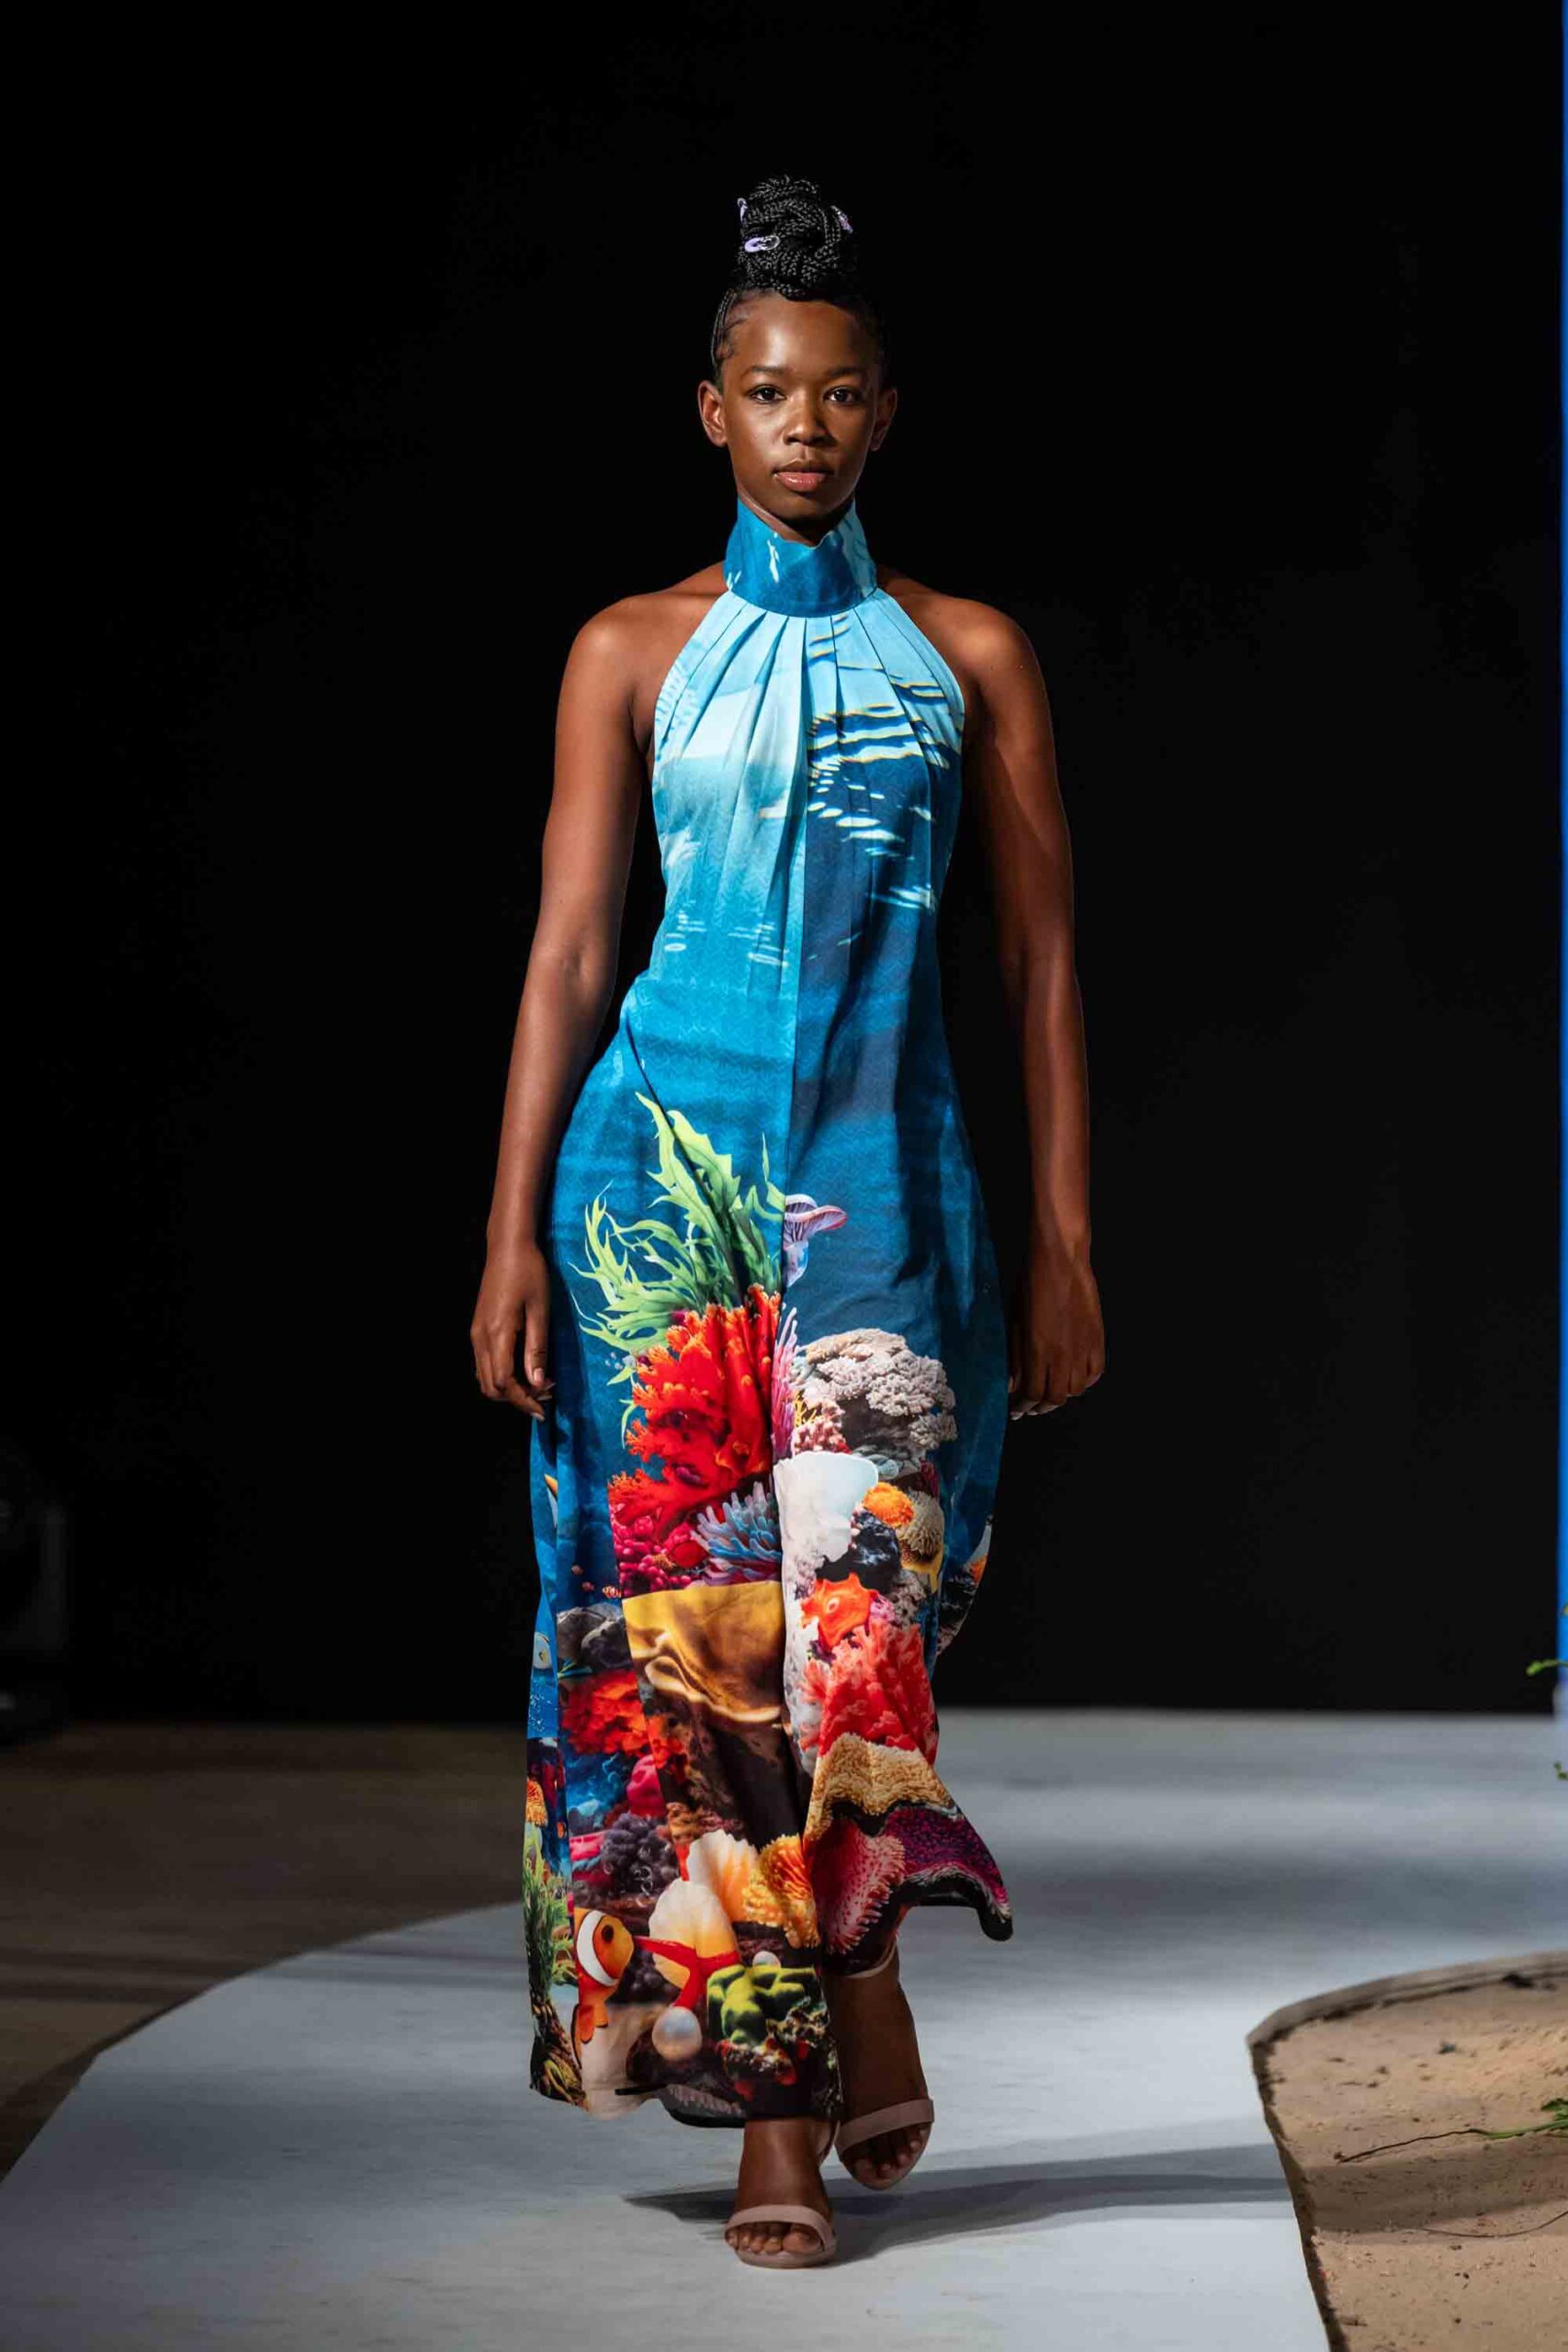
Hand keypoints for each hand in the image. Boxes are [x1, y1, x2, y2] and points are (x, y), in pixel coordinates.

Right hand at [471, 1241, 555, 1418]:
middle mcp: (480, 1338)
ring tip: (539, 1382)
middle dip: (518, 1398)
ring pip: (485, 1379)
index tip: (544, 1410)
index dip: (524, 1401)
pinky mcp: (477, 1329)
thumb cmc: (529, 1274)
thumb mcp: (541, 1311)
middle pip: (492, 1387)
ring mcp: (476, 1334)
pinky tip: (522, 1369)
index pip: (505, 1383)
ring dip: (509, 1389)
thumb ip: (537, 1348)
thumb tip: (538, 1384)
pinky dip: (501, 1376)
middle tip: (547, 1394)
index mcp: (497, 1334)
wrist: (507, 1247)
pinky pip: (484, 1365)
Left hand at [1007, 1239, 1104, 1417]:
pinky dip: (1084, 1381)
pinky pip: (1094, 1373)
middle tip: (1030, 1408)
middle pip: (1054, 1398)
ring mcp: (1082, 1348)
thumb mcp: (1014, 1321)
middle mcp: (1061, 1356)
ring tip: (1050, 1393)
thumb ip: (1014, 1357)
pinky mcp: (1097, 1339)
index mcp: (1036, 1352)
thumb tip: (1011, 1386)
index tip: (1015, 1410)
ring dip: (1061, 1395)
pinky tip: (1074, 1379)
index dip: (1022, 1406)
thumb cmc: (1030, 1285)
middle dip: (1039, 1407)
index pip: (1031, 1394)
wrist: (1061, 1260)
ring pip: (1074, 1389)